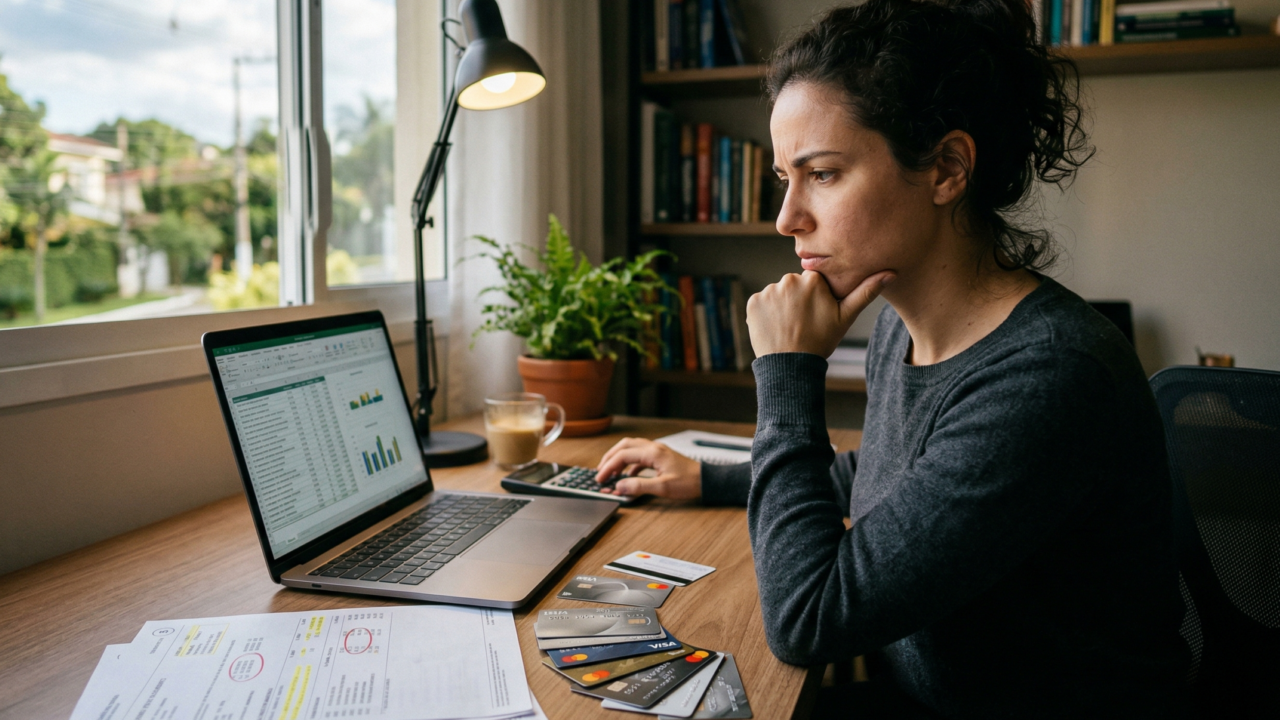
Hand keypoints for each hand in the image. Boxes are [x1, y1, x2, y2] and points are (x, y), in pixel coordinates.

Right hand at [594, 438, 701, 498]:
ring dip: (619, 458)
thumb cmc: (689, 482)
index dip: (609, 467)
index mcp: (652, 453)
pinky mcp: (660, 457)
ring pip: (631, 448)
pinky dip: (630, 464)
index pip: (623, 456)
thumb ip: (639, 486)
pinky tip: (628, 476)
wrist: (706, 480)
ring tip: (611, 472)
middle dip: (610, 458)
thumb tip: (619, 486)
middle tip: (600, 471)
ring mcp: (657, 451)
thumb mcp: (662, 487)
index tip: (600, 478)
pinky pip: (639, 456)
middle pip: (624, 446)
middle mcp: (653, 448)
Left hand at [746, 270, 894, 357]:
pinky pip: (761, 303)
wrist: (791, 366)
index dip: (815, 298)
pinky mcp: (752, 302)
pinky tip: (774, 327)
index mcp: (812, 280)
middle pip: (793, 285)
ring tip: (788, 326)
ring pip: (777, 294)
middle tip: (802, 322)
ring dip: (781, 306)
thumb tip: (891, 273)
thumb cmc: (821, 341)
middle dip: (797, 300)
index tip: (816, 314)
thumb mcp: (846, 317)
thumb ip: (866, 292)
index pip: (813, 281)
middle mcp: (788, 280)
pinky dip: (765, 313)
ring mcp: (768, 291)